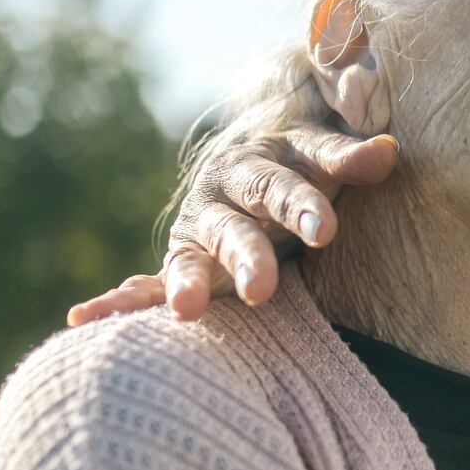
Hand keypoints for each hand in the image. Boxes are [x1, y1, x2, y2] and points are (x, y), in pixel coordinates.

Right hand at [66, 128, 398, 325]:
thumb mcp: (326, 155)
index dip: (308, 203)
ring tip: (188, 310)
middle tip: (263, 289)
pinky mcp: (185, 258)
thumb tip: (388, 152)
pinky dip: (117, 299)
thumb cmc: (305, 165)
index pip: (297, 175)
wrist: (255, 155)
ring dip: (191, 281)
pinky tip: (82, 318)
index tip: (326, 232)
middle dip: (251, 252)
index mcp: (273, 155)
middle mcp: (232, 185)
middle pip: (241, 217)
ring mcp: (204, 222)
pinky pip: (146, 281)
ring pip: (201, 251)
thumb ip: (351, 157)